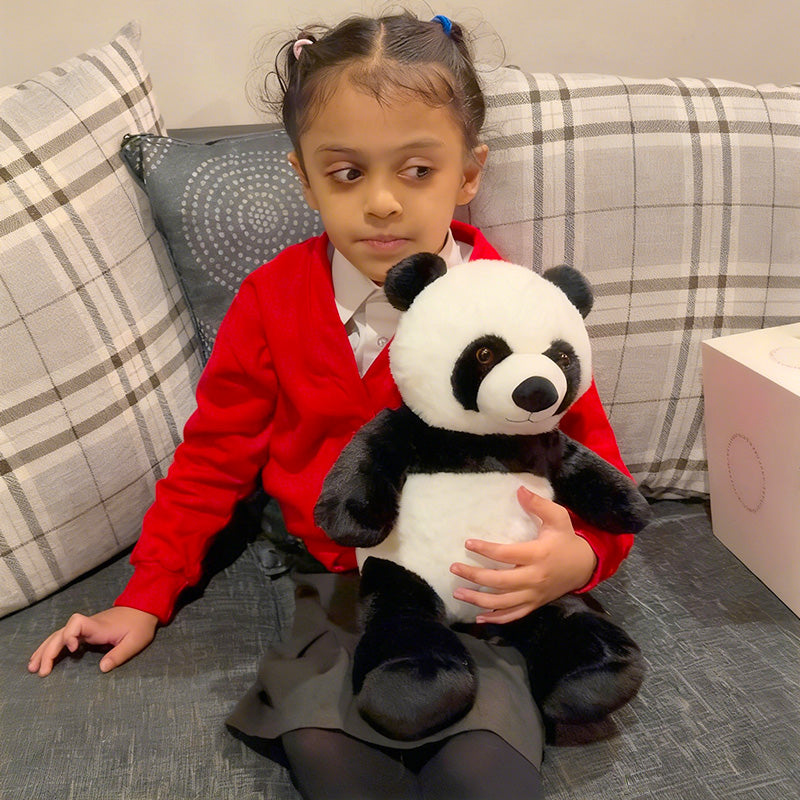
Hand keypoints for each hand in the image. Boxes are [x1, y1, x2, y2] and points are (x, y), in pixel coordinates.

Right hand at [28, 606, 158, 676]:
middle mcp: (88, 626)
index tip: (73, 650)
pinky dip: (52, 647)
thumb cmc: (140, 625)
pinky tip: (43, 658)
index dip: (70, 635)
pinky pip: (64, 638)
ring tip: (32, 667)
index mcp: (99, 626)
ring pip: (59, 635)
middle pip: (61, 633)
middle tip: (41, 672)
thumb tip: (102, 669)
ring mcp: (86, 628)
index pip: (77, 623)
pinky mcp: (86, 631)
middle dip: (49, 650)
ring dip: (45, 649)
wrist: (143, 609)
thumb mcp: (135, 642)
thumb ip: (119, 655)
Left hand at [449, 486, 597, 623]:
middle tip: (454, 568)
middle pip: (500, 581)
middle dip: (475, 576)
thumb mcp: (558, 518)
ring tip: (458, 592)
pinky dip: (496, 618)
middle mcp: (535, 578)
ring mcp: (534, 594)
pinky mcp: (535, 604)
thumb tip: (519, 489)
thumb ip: (539, 504)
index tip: (467, 544)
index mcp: (538, 555)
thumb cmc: (567, 539)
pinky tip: (479, 617)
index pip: (507, 554)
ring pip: (503, 602)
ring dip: (478, 599)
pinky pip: (514, 615)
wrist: (585, 566)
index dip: (486, 550)